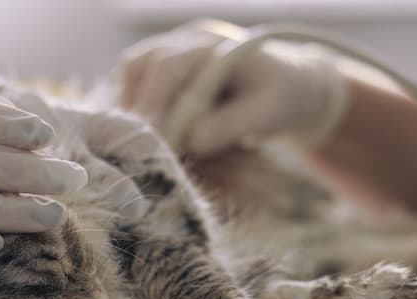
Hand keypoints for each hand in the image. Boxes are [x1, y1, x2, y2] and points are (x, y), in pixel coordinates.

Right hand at [117, 22, 347, 155]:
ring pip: (132, 66)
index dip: (152, 98)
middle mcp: (190, 39)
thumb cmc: (281, 97)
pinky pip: (135, 75)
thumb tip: (190, 140)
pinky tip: (140, 123)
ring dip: (128, 100)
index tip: (147, 131)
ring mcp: (175, 47)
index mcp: (215, 45)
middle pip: (141, 61)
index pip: (169, 64)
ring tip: (135, 132)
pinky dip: (131, 98)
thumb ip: (231, 125)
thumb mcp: (268, 113)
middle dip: (135, 102)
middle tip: (138, 138)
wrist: (288, 83)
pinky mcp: (166, 64)